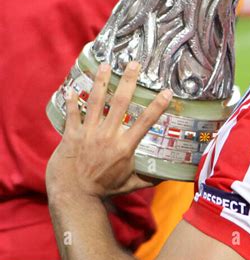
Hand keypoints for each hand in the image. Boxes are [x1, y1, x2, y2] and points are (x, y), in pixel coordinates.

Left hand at [46, 61, 172, 200]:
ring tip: (106, 65)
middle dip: (128, 81)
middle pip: (120, 103)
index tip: (167, 92)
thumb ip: (148, 178)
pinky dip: (72, 102)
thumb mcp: (130, 184)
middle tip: (134, 64)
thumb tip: (168, 176)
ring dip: (101, 82)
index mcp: (124, 147)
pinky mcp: (72, 135)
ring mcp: (89, 133)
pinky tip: (72, 89)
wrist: (74, 195)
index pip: (145, 123)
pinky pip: (72, 114)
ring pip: (96, 102)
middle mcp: (108, 136)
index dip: (157, 107)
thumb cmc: (103, 189)